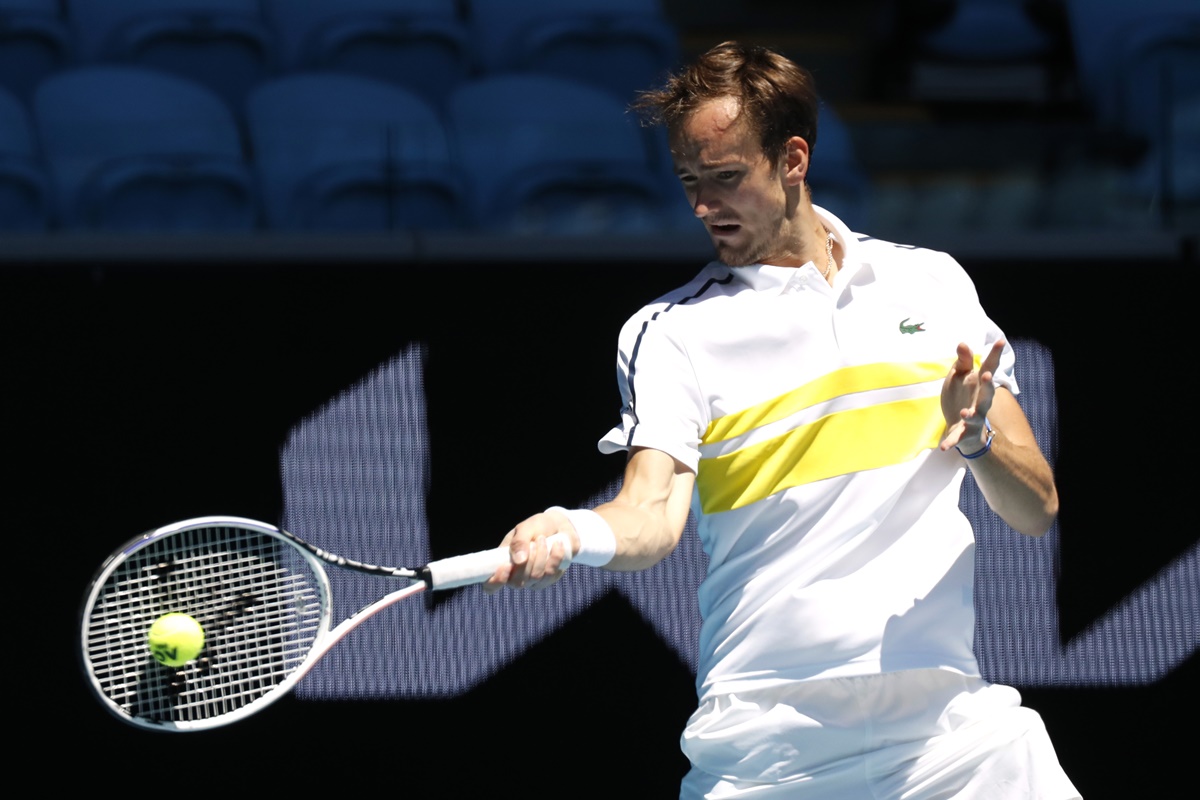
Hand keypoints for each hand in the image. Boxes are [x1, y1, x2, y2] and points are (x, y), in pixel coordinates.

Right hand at [483, 509, 577, 593]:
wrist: (559, 526)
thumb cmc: (537, 527)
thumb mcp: (525, 528)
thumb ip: (519, 542)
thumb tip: (519, 561)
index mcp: (502, 562)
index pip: (491, 584)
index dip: (496, 581)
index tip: (507, 566)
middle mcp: (515, 575)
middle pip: (517, 582)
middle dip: (528, 560)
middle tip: (535, 541)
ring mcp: (531, 580)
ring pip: (535, 578)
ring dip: (541, 556)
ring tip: (544, 540)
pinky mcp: (547, 580)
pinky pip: (550, 575)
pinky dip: (554, 558)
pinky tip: (557, 546)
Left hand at [940, 339, 1003, 453]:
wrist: (961, 426)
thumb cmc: (963, 397)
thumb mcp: (961, 376)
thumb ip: (963, 361)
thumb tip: (962, 342)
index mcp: (980, 386)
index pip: (989, 368)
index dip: (994, 355)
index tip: (1000, 340)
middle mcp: (981, 403)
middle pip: (987, 394)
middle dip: (988, 385)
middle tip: (987, 375)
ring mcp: (974, 419)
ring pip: (976, 417)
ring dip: (971, 415)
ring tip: (964, 413)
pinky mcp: (963, 433)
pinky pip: (957, 438)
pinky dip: (951, 442)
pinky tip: (944, 447)